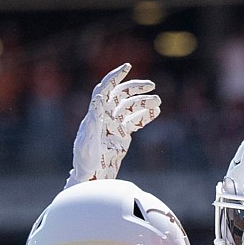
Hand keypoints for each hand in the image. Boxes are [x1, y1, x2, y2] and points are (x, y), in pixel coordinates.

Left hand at [67, 63, 159, 186]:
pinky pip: (135, 122)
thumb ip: (93, 121)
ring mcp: (114, 125)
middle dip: (136, 88)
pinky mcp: (122, 135)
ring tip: (158, 101)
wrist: (91, 177)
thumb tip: (99, 98)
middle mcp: (105, 116)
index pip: (105, 89)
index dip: (115, 76)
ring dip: (144, 102)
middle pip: (121, 95)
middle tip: (152, 86)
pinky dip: (145, 116)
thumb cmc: (85, 162)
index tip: (127, 67)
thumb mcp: (87, 142)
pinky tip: (156, 112)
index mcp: (96, 114)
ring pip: (131, 107)